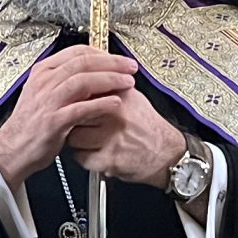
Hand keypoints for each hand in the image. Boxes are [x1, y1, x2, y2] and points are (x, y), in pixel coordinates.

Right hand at [0, 46, 141, 187]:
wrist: (14, 149)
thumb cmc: (32, 123)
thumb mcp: (44, 93)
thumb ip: (64, 81)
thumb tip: (93, 72)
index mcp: (43, 72)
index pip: (77, 52)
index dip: (103, 53)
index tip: (119, 59)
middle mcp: (45, 82)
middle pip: (84, 63)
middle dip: (112, 63)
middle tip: (130, 67)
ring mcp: (48, 101)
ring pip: (84, 81)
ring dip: (110, 80)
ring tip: (127, 83)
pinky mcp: (54, 121)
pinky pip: (81, 108)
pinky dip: (101, 104)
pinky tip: (115, 103)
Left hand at [65, 90, 186, 186]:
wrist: (166, 153)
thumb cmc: (147, 126)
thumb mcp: (133, 97)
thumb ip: (109, 87)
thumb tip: (83, 78)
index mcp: (119, 95)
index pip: (83, 91)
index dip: (74, 99)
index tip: (71, 102)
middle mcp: (115, 113)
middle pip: (74, 113)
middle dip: (73, 120)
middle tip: (80, 123)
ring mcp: (112, 137)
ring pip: (73, 137)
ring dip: (77, 140)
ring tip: (90, 139)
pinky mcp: (109, 159)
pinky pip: (80, 157)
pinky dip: (84, 157)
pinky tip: (95, 152)